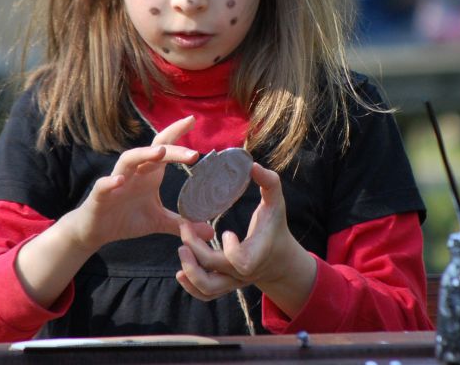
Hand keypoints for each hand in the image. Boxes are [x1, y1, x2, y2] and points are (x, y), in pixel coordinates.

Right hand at [66, 115, 209, 250]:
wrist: (95, 231)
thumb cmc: (125, 219)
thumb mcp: (157, 222)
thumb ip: (181, 223)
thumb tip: (209, 232)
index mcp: (149, 174)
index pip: (164, 147)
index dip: (176, 132)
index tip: (192, 120)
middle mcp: (134, 172)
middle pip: (153, 151)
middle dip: (172, 148)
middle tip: (193, 154)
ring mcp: (116, 182)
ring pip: (128, 159)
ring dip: (143, 154)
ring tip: (160, 153)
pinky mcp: (100, 196)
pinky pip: (104, 185)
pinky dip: (112, 181)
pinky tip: (120, 181)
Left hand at [176, 164, 315, 315]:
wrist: (279, 259)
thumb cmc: (275, 226)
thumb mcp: (276, 203)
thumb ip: (268, 183)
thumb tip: (252, 164)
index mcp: (257, 253)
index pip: (240, 262)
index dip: (231, 250)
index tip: (226, 231)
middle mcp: (243, 272)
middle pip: (215, 269)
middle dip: (196, 250)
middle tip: (184, 227)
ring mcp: (233, 282)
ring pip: (207, 288)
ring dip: (190, 272)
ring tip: (181, 249)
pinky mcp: (225, 286)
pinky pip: (205, 295)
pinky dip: (191, 286)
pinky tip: (180, 270)